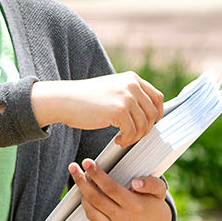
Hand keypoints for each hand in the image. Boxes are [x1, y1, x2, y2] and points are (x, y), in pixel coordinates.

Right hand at [31, 72, 164, 146]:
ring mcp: (126, 97)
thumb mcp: (112, 90)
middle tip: (132, 136)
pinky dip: (126, 140)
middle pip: (153, 113)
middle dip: (145, 129)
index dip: (157, 114)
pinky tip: (117, 141)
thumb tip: (148, 114)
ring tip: (122, 139)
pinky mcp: (119, 111)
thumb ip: (130, 96)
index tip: (150, 125)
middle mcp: (132, 85)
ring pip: (144, 125)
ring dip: (135, 137)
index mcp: (132, 79)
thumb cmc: (85, 99)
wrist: (64, 100)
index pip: (157, 97)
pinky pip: (132, 132)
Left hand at [70, 159, 171, 220]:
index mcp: (136, 206)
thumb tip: (135, 183)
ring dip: (82, 193)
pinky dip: (87, 205)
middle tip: (74, 167)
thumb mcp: (159, 191)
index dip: (97, 175)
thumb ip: (152, 183)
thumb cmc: (152, 203)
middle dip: (82, 182)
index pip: (111, 189)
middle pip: (97, 199)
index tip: (88, 163)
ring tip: (80, 178)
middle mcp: (124, 220)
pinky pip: (92, 218)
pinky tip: (86, 194)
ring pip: (91, 210)